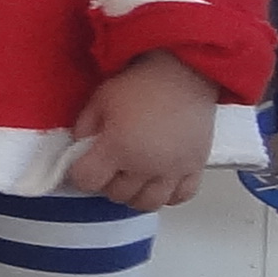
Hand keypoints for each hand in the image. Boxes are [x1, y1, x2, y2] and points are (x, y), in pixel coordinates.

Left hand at [62, 50, 217, 211]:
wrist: (183, 73)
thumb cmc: (138, 84)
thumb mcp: (98, 101)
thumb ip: (84, 129)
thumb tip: (82, 150)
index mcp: (118, 148)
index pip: (88, 181)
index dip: (81, 174)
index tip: (84, 164)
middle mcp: (147, 165)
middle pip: (117, 195)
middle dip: (107, 183)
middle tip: (108, 166)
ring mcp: (174, 170)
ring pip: (148, 203)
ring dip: (134, 194)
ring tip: (132, 176)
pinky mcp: (196, 167)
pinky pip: (180, 197)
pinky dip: (167, 195)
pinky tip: (158, 181)